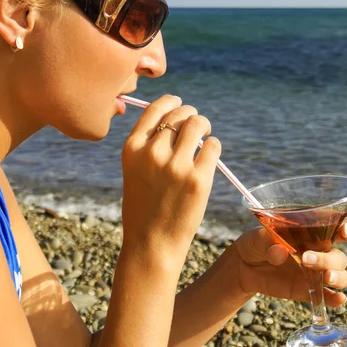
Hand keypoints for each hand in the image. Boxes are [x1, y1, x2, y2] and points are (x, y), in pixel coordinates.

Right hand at [121, 95, 220, 262]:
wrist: (151, 244)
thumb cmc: (144, 208)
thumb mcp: (134, 171)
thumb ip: (148, 146)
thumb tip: (175, 120)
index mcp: (132, 149)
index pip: (155, 109)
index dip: (171, 102)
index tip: (180, 103)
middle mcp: (152, 153)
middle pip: (179, 114)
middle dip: (191, 114)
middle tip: (196, 124)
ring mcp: (176, 165)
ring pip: (197, 124)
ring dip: (204, 126)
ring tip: (205, 135)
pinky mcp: (198, 179)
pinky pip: (213, 146)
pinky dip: (214, 146)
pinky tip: (209, 154)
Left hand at [233, 221, 346, 306]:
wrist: (244, 266)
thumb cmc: (255, 242)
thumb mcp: (257, 236)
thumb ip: (268, 241)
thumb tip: (279, 252)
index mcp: (312, 231)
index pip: (339, 227)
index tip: (345, 232)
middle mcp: (319, 251)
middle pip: (339, 256)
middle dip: (329, 259)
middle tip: (307, 259)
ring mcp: (315, 272)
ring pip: (339, 275)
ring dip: (337, 277)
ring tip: (325, 278)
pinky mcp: (308, 290)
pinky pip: (327, 296)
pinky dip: (335, 298)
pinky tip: (337, 299)